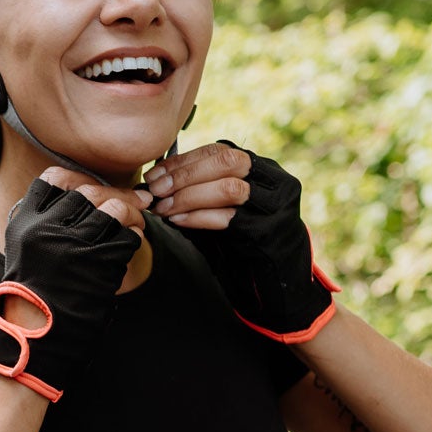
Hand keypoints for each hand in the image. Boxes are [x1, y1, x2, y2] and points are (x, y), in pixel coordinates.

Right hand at [0, 173, 141, 400]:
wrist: (36, 339)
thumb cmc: (35, 298)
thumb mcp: (27, 254)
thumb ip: (45, 225)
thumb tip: (86, 196)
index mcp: (24, 224)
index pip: (53, 179)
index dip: (77, 179)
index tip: (92, 189)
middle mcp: (45, 230)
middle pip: (88, 191)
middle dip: (114, 194)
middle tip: (131, 202)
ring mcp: (72, 246)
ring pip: (113, 208)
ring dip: (130, 213)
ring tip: (135, 223)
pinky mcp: (97, 264)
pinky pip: (127, 236)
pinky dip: (135, 236)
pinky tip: (132, 243)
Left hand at [146, 140, 338, 342]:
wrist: (277, 280)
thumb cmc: (244, 242)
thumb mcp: (226, 208)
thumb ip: (204, 190)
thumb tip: (159, 179)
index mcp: (263, 171)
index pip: (221, 152)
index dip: (184, 161)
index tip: (155, 175)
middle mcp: (274, 183)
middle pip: (227, 162)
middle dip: (186, 174)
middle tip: (156, 190)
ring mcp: (274, 207)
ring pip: (229, 188)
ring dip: (188, 196)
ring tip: (163, 208)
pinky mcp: (268, 233)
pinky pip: (228, 219)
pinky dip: (197, 217)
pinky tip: (177, 221)